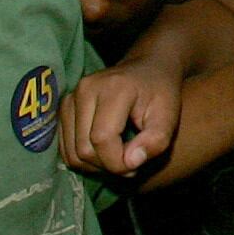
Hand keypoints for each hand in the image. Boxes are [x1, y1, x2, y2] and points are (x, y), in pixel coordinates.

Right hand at [60, 61, 180, 178]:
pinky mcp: (63, 108)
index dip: (118, 162)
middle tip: (131, 163)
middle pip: (84, 149)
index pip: (102, 139)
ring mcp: (70, 98)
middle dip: (108, 165)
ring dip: (96, 165)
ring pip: (72, 152)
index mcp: (113, 88)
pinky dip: (84, 159)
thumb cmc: (162, 93)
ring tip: (120, 157)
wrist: (148, 69)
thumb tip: (130, 163)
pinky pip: (65, 148)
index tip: (137, 165)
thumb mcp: (170, 117)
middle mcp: (85, 89)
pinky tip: (106, 152)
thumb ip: (156, 141)